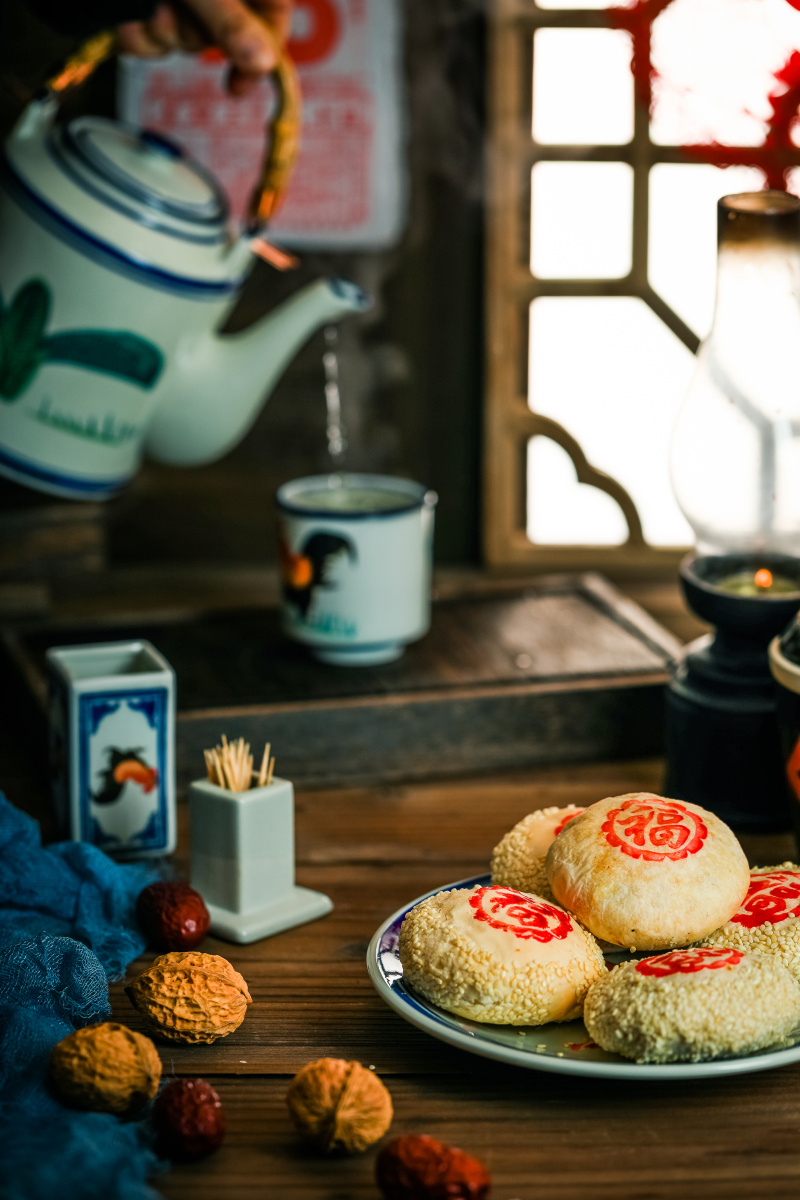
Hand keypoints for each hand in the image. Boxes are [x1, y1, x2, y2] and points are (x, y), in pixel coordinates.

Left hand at [116, 0, 292, 94]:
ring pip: (183, 39)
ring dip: (162, 32)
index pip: (273, 14)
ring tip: (150, 2)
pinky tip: (129, 17)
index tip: (239, 86)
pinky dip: (138, 34)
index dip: (262, 53)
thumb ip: (231, 20)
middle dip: (194, 33)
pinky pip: (151, 39)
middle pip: (223, 33)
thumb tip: (265, 64)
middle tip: (173, 11)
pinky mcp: (147, 3)